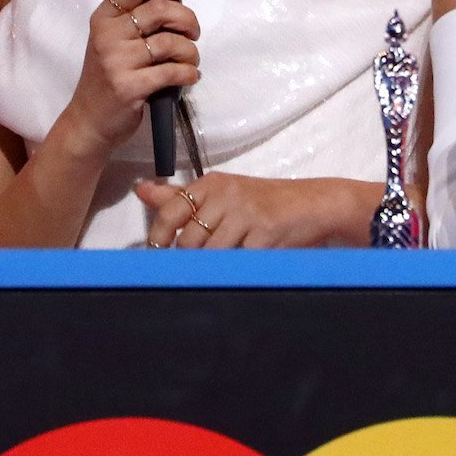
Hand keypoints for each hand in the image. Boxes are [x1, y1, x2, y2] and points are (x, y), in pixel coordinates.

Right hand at [55, 0, 201, 160]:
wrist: (88, 121)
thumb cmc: (106, 78)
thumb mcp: (110, 41)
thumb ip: (134, 20)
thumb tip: (178, 2)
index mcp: (103, 18)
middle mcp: (107, 35)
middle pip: (159, 10)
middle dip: (187, 20)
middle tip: (193, 33)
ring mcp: (116, 61)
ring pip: (170, 42)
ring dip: (190, 52)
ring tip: (190, 61)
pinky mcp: (129, 87)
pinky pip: (172, 71)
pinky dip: (188, 73)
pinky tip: (189, 77)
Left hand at [133, 174, 372, 248]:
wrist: (313, 205)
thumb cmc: (264, 202)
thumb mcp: (222, 193)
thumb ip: (181, 197)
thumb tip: (141, 190)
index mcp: (212, 184)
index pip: (171, 210)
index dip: (158, 237)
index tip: (156, 255)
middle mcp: (227, 195)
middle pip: (189, 240)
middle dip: (189, 261)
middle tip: (194, 270)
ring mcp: (247, 214)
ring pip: (212, 254)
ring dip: (213, 268)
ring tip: (222, 270)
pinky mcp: (266, 233)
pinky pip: (240, 262)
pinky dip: (238, 270)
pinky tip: (244, 269)